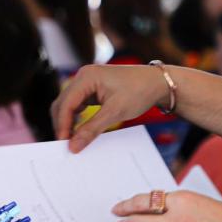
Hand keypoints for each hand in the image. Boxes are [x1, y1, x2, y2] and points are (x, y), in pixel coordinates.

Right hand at [51, 64, 172, 151]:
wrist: (158, 83)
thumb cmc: (140, 91)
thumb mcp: (115, 112)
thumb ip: (92, 129)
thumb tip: (73, 145)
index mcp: (87, 76)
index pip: (66, 103)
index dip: (62, 124)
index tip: (63, 143)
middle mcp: (84, 76)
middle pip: (63, 103)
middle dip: (62, 123)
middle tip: (65, 144)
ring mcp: (87, 82)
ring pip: (68, 104)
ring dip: (68, 121)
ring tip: (71, 140)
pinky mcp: (93, 88)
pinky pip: (78, 104)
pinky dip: (76, 117)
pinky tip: (79, 130)